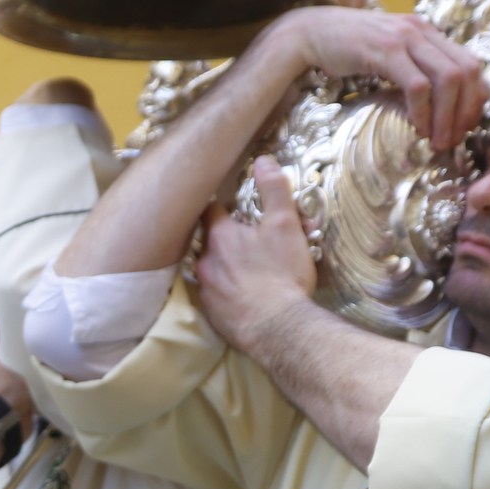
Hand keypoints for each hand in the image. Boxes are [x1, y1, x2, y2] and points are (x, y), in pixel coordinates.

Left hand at [193, 159, 323, 347]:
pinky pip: (214, 296)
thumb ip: (273, 190)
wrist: (278, 328)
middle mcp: (204, 260)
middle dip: (226, 240)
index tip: (236, 210)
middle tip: (250, 244)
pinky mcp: (210, 314)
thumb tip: (263, 160)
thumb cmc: (282, 273)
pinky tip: (244, 296)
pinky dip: (226, 293)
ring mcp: (204, 289)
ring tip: (249, 271)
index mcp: (219, 236)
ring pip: (210, 270)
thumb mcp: (285, 225)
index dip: (223, 207)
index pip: (209, 210)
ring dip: (225, 267)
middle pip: (209, 241)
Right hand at [261, 5, 485, 152]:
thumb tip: (440, 101)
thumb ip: (415, 67)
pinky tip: (418, 127)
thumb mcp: (391, 54)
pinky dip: (423, 111)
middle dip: (467, 110)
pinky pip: (417, 85)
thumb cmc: (347, 48)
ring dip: (448, 115)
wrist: (310, 32)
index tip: (465, 125)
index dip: (476, 98)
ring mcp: (405, 38)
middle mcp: (423, 31)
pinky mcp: (385, 51)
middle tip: (456, 138)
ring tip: (439, 139)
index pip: (471, 63)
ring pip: (448, 78)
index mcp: (429, 32)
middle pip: (467, 71)